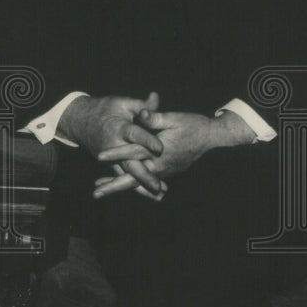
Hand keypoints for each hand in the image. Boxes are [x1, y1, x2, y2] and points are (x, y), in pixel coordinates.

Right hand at [59, 92, 164, 194]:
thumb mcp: (122, 103)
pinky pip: (123, 177)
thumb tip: (156, 97)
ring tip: (158, 194)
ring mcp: (111, 158)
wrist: (81, 121)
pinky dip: (135, 187)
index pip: (135, 135)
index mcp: (119, 128)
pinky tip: (150, 196)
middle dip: (144, 174)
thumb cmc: (105, 109)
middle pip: (130, 162)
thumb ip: (141, 104)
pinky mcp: (111, 164)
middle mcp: (114, 146)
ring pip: (127, 174)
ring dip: (142, 185)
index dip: (147, 141)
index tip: (160, 148)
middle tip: (158, 185)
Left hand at [92, 109, 254, 198]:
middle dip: (113, 186)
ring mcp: (163, 171)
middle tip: (95, 193)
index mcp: (160, 153)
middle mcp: (160, 166)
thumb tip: (141, 113)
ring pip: (137, 182)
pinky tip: (117, 183)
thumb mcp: (174, 118)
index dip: (116, 154)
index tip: (99, 157)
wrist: (211, 137)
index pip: (134, 153)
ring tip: (98, 190)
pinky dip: (131, 183)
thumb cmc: (192, 125)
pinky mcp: (164, 171)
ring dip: (118, 185)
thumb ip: (155, 117)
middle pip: (133, 179)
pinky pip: (144, 180)